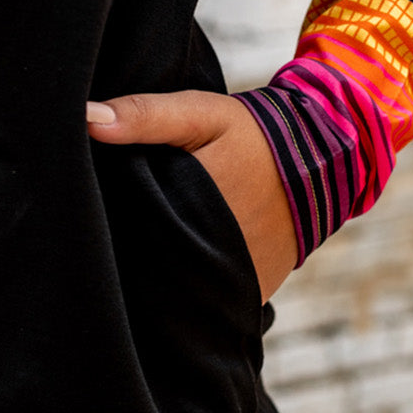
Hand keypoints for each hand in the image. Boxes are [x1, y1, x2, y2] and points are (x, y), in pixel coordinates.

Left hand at [86, 91, 297, 302]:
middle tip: (123, 228)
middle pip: (148, 263)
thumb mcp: (200, 112)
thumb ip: (143, 115)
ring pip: (176, 287)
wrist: (327, 160)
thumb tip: (86, 120)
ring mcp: (233, 279)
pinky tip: (184, 265)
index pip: (125, 226)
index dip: (107, 220)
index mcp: (190, 203)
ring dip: (160, 274)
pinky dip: (193, 288)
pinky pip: (208, 300)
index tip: (97, 208)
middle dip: (131, 249)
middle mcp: (211, 251)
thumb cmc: (255, 134)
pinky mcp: (250, 294)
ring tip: (153, 248)